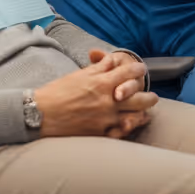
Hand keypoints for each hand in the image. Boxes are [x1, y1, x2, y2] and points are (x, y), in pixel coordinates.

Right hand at [35, 53, 157, 138]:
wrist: (41, 114)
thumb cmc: (56, 92)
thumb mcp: (78, 74)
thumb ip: (98, 68)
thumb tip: (112, 60)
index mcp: (100, 83)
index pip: (127, 72)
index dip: (138, 69)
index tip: (142, 69)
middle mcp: (107, 101)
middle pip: (138, 97)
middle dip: (148, 95)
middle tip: (153, 95)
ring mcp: (106, 118)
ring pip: (135, 115)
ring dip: (144, 112)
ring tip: (148, 110)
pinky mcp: (101, 132)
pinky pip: (122, 131)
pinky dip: (131, 127)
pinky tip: (135, 124)